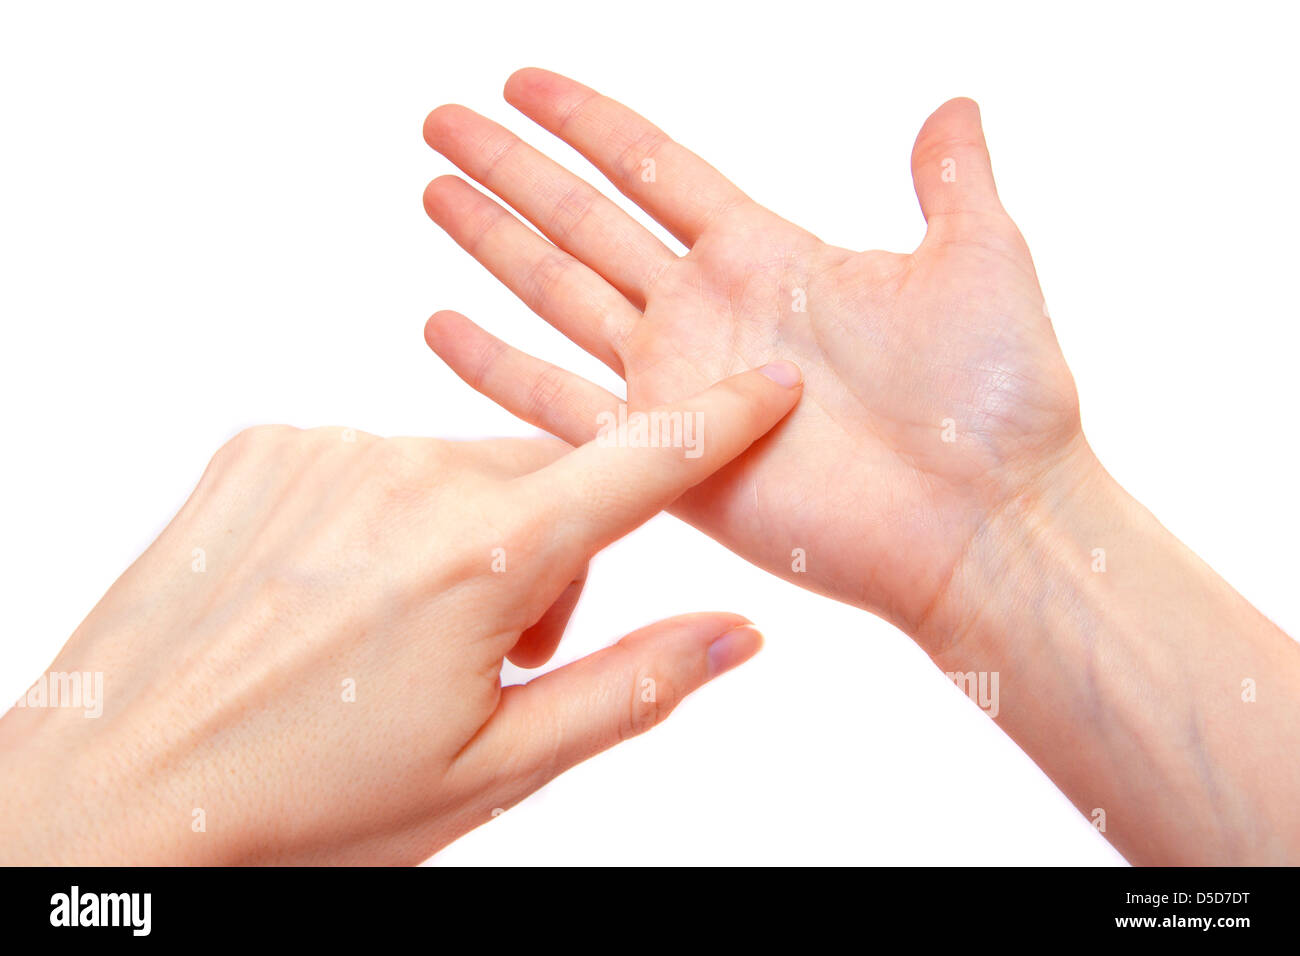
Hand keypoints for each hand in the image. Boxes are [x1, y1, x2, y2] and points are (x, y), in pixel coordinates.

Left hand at [0, 366, 800, 864]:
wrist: (118, 798)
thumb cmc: (306, 808)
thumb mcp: (497, 770)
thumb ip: (634, 686)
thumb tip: (741, 632)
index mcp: (481, 557)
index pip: (640, 467)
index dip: (719, 423)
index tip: (770, 385)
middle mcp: (406, 474)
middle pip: (542, 481)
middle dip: (547, 552)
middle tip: (488, 652)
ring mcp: (325, 451)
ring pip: (452, 470)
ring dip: (458, 536)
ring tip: (390, 635)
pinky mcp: (261, 446)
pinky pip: (368, 459)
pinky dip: (378, 516)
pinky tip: (328, 597)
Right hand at [421, 68, 1084, 642]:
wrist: (988, 523)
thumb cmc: (997, 402)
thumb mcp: (980, 256)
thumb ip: (950, 179)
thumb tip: (952, 107)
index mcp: (769, 256)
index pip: (653, 169)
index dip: (586, 124)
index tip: (523, 83)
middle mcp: (711, 316)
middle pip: (584, 222)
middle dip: (512, 170)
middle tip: (442, 123)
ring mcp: (682, 388)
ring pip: (560, 297)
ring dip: (494, 247)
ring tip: (435, 192)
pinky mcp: (667, 462)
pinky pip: (562, 409)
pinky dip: (499, 370)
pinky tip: (443, 327)